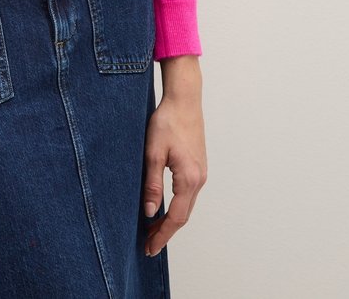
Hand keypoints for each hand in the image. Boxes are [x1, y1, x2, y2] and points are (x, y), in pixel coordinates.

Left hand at [142, 86, 207, 257]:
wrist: (184, 100)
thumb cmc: (167, 122)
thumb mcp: (153, 152)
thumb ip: (152, 184)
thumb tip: (150, 212)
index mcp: (189, 179)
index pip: (176, 218)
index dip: (162, 235)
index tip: (149, 248)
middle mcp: (199, 179)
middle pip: (184, 216)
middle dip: (165, 232)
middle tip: (148, 245)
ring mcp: (201, 173)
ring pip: (187, 206)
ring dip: (171, 220)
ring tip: (152, 230)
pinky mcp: (198, 167)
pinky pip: (188, 195)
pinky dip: (177, 207)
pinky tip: (164, 208)